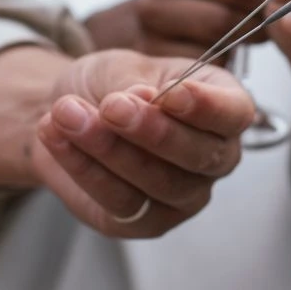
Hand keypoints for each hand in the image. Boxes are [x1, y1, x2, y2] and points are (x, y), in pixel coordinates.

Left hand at [33, 50, 252, 238]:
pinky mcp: (146, 222)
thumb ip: (133, 82)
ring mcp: (184, 195)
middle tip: (112, 106)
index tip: (170, 93)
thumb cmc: (110, 86)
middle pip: (200, 155)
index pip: (234, 113)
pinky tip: (57, 137)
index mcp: (223, 107)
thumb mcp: (120, 67)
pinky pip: (120, 202)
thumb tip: (142, 98)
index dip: (206, 107)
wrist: (69, 114)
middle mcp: (214, 156)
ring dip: (109, 149)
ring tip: (67, 114)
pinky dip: (84, 168)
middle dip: (153, 131)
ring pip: (158, 182)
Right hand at [133, 0, 278, 57]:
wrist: (174, 25)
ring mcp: (153, 6)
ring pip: (219, 22)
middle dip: (266, 2)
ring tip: (263, 30)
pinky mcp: (151, 45)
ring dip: (251, 31)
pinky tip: (236, 49)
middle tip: (286, 13)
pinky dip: (225, 55)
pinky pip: (201, 54)